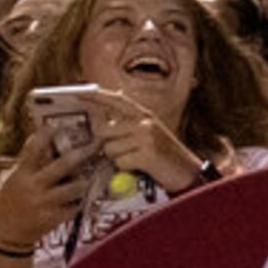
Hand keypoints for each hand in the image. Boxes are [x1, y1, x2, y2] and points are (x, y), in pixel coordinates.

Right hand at [0, 122, 93, 249]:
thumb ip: (31, 165)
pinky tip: (78, 200)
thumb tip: (49, 143)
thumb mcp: (15, 180)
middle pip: (62, 166)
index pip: (33, 150)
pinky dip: (79, 202)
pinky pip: (75, 207)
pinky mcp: (53, 219)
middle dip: (82, 153)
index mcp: (21, 175)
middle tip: (97, 143)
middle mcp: (33, 187)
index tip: (57, 125)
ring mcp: (44, 204)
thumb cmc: (11, 202)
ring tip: (87, 179)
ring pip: (75, 188)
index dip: (45, 136)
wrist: (4, 235)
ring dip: (84, 182)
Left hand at [77, 87, 202, 194]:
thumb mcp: (151, 134)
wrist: (189, 173)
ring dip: (118, 158)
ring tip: (136, 160)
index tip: (77, 93)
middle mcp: (145, 122)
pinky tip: (141, 167)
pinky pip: (120, 162)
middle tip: (124, 151)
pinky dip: (126, 168)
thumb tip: (106, 118)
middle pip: (104, 130)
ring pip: (109, 148)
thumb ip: (130, 124)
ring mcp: (146, 137)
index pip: (115, 100)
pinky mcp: (146, 154)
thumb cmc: (166, 156)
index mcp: (145, 115)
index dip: (95, 96)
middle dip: (107, 143)